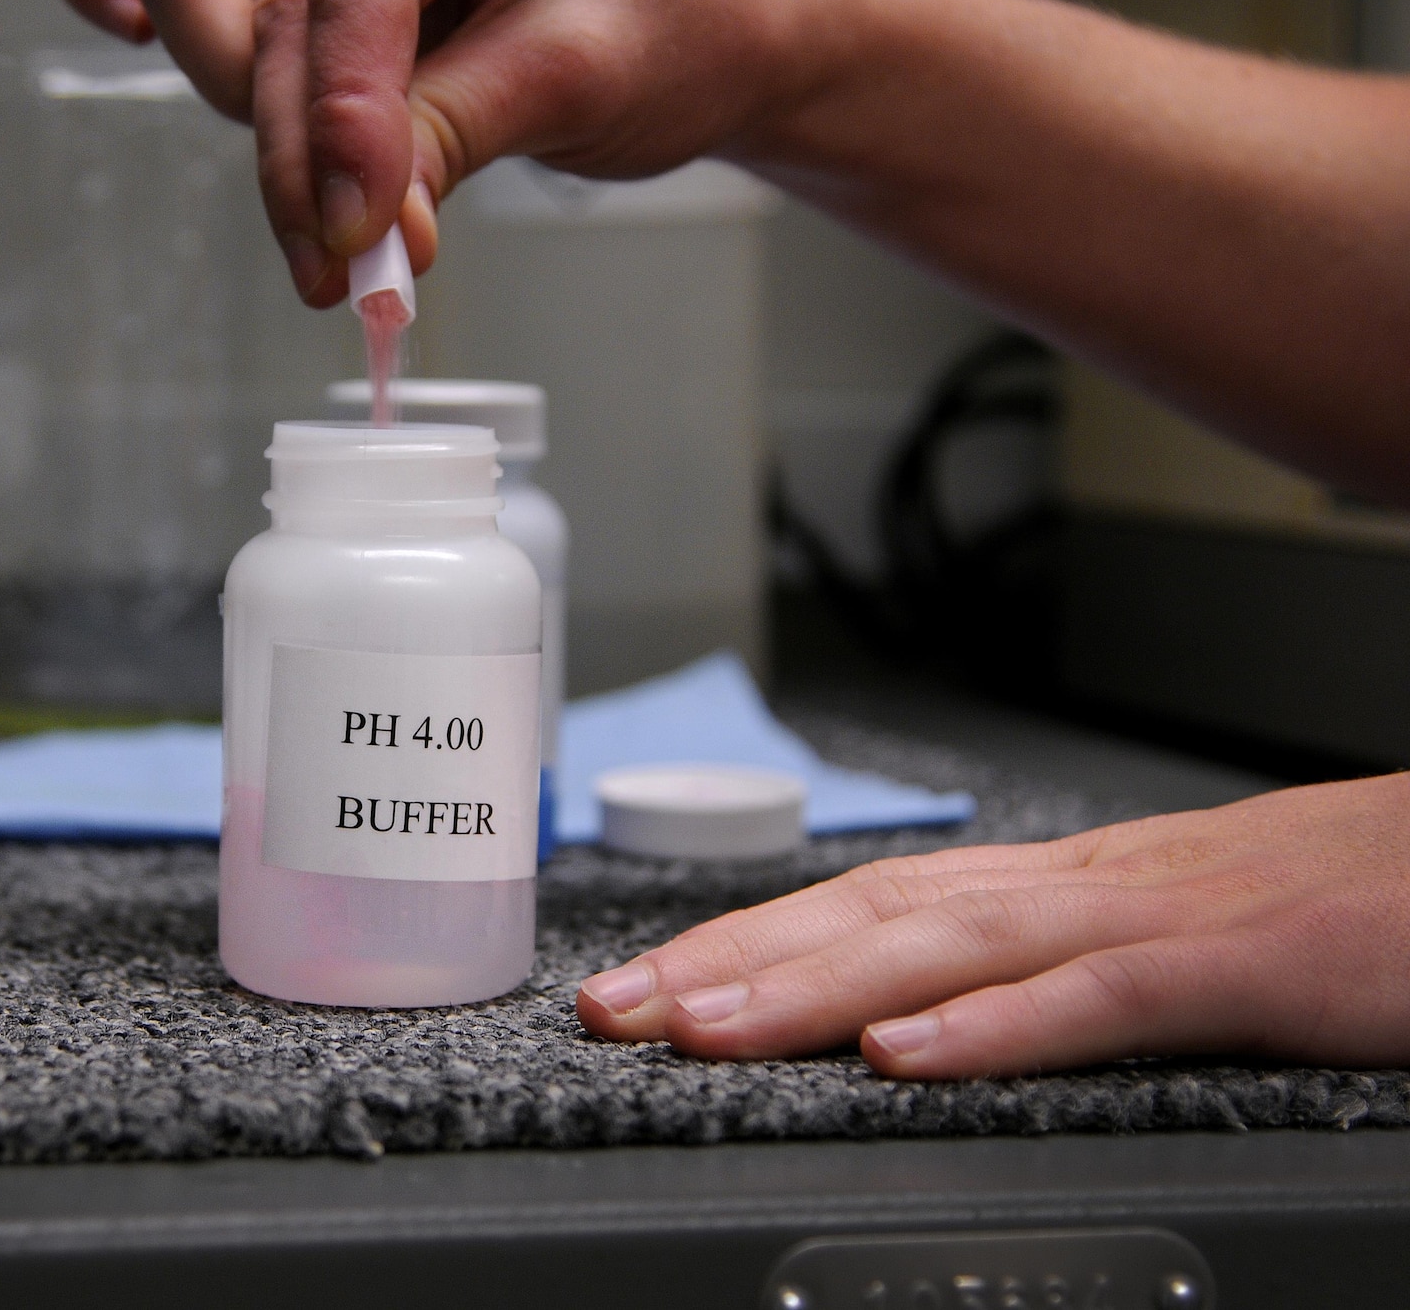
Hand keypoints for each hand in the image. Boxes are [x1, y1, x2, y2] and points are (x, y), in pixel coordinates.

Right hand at [54, 0, 828, 303]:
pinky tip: (130, 36)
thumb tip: (360, 226)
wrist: (709, 17)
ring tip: (337, 219)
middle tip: (348, 263)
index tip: (358, 231)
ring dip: (254, 116)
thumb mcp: (584, 74)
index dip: (343, 115)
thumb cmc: (677, 10)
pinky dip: (146, 4)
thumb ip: (456, 133)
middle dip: (297, 144)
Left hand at [577, 775, 1409, 1074]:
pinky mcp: (1248, 964)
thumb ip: (1053, 967)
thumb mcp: (1164, 934)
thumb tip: (930, 1015)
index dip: (742, 941)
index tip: (640, 987)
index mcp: (1057, 883)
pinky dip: (996, 1028)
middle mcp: (1081, 884)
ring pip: (952, 946)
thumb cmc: (1332, 902)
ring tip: (702, 1023)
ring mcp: (1159, 916)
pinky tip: (906, 1059)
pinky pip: (1102, 998)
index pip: (865, 905)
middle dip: (730, 959)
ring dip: (814, 986)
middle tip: (610, 1006)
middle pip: (871, 916)